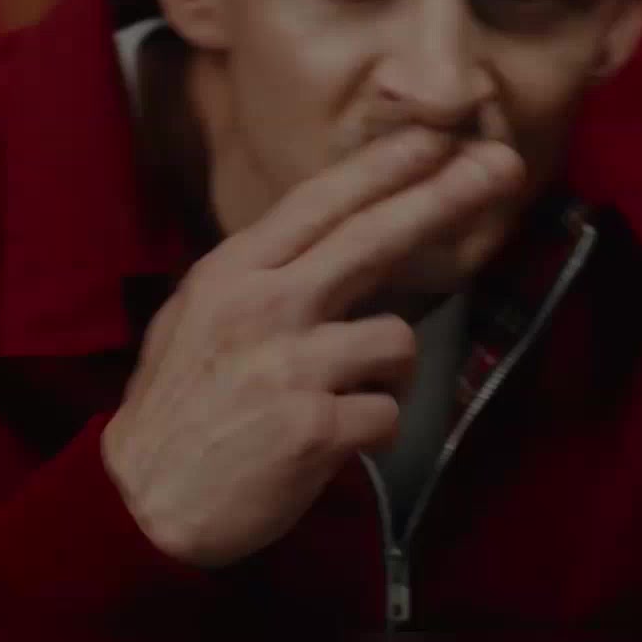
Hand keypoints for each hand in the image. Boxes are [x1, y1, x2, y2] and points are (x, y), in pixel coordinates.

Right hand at [101, 129, 523, 568]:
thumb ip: (259, 276)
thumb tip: (328, 236)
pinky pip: (387, 413)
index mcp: (233, 273)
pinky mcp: (315, 427)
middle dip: (445, 196)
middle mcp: (264, 307)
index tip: (436, 135)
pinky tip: (336, 442)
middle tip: (501, 166)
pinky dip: (374, 430)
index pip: (320, 202)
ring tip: (350, 395)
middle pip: (373, 238)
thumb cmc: (174, 408)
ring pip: (396, 339)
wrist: (140, 506)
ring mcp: (291, 366)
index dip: (384, 165)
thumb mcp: (195, 317)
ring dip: (392, 372)